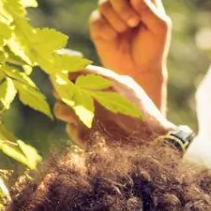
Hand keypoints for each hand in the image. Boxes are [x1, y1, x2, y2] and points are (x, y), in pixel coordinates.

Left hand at [54, 66, 174, 146]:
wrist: (151, 141)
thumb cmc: (142, 112)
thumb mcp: (129, 86)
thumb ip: (107, 78)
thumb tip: (88, 74)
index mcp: (102, 79)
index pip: (69, 69)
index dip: (63, 71)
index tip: (63, 75)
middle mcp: (90, 96)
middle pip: (59, 88)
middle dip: (62, 91)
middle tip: (68, 94)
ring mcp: (84, 117)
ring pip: (60, 109)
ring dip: (66, 110)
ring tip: (78, 113)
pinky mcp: (84, 136)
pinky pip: (70, 128)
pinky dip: (76, 128)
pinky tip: (89, 129)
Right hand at [90, 0, 171, 100]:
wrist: (139, 71)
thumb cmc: (153, 48)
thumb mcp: (159, 27)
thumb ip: (148, 8)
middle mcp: (123, 2)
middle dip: (121, 2)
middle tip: (133, 20)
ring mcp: (109, 13)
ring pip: (104, 3)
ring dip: (117, 18)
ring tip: (127, 31)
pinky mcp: (97, 27)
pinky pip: (96, 19)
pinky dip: (107, 29)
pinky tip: (115, 38)